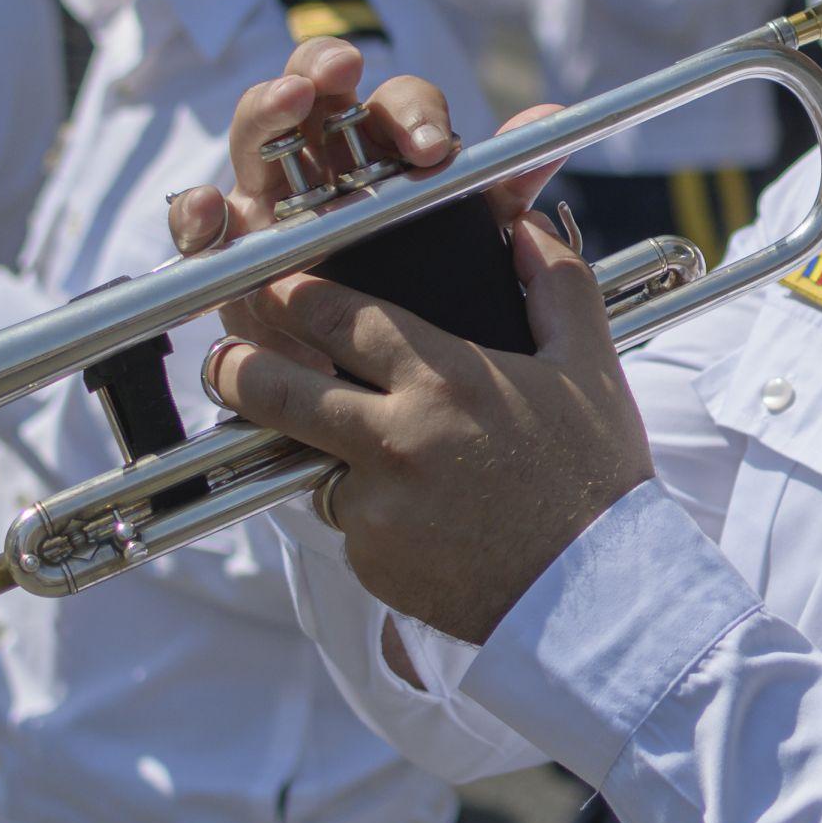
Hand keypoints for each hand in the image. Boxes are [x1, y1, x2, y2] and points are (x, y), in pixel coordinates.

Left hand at [176, 44, 614, 641]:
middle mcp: (396, 440)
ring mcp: (376, 507)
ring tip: (361, 451)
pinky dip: (373, 516)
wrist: (595, 594)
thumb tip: (527, 228)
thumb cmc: (597, 477)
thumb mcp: (590, 367)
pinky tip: (425, 518)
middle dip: (237, 368)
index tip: (274, 284)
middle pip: (281, 392)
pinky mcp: (371, 561)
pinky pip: (351, 524)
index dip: (294, 294)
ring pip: (317, 465)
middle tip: (223, 359)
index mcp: (445, 379)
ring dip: (327, 453)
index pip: (339, 317)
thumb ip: (557, 285)